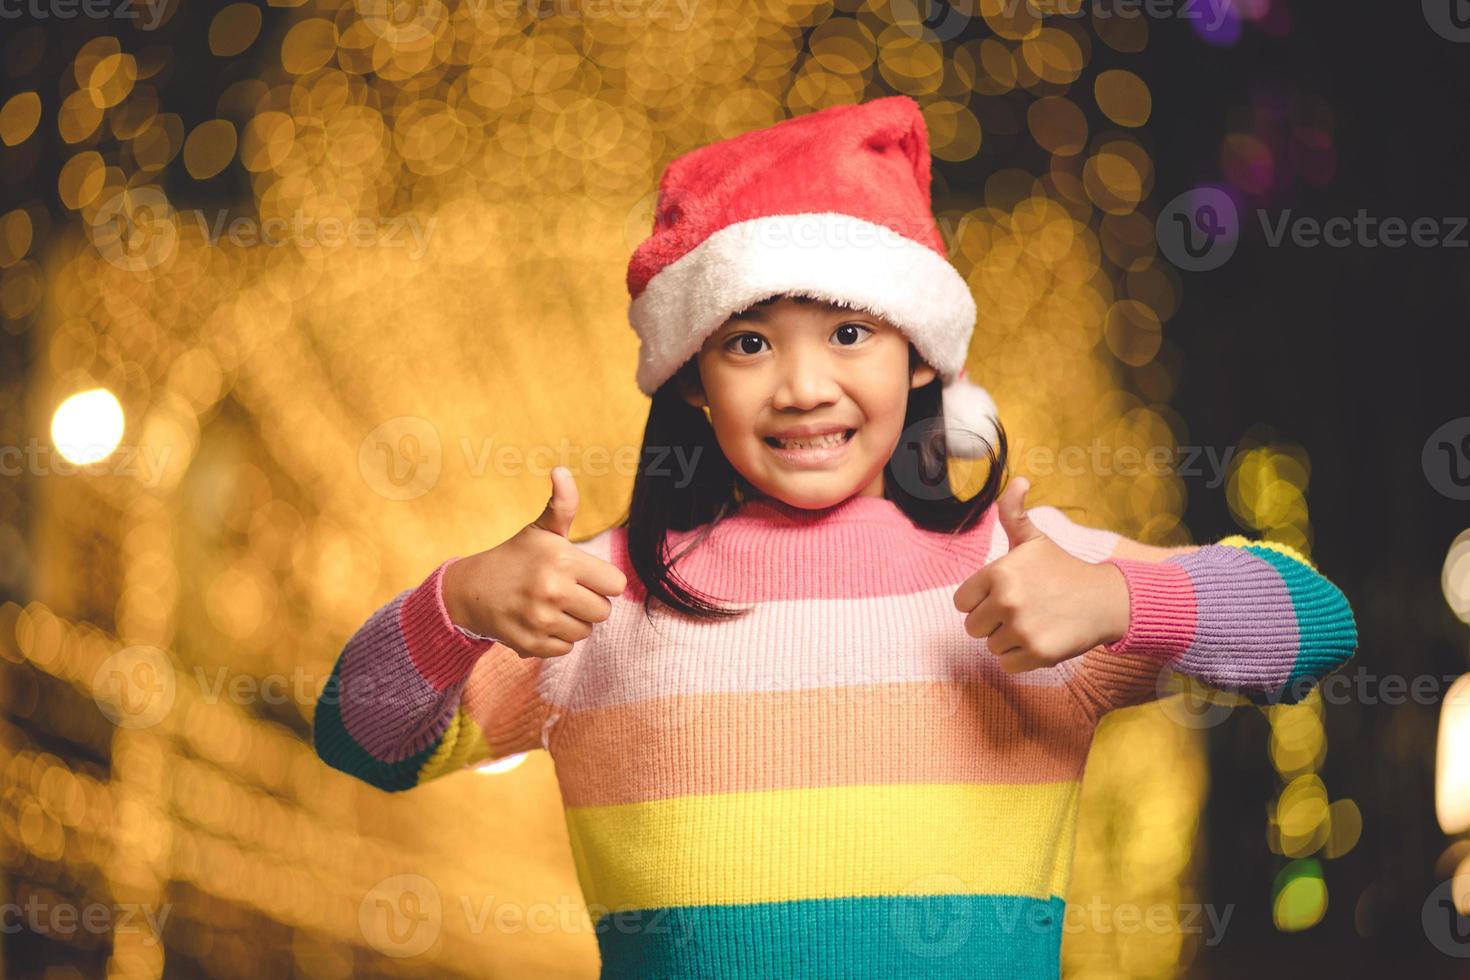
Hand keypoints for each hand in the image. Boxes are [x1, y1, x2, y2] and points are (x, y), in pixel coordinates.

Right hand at [442, 466, 627, 658]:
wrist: (470, 590)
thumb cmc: (515, 557)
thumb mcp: (540, 530)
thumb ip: (562, 504)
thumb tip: (561, 470)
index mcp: (562, 560)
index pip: (615, 584)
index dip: (601, 580)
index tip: (581, 575)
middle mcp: (553, 591)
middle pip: (603, 611)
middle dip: (588, 602)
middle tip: (564, 591)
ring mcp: (540, 620)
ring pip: (585, 632)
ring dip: (573, 622)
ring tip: (550, 606)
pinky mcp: (530, 644)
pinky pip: (565, 649)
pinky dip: (555, 639)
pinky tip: (538, 622)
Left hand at [951, 477, 1130, 672]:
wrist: (1105, 600)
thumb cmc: (1062, 569)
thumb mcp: (1034, 539)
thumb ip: (1013, 512)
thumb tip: (1018, 480)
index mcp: (998, 572)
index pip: (962, 602)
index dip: (981, 600)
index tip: (1005, 594)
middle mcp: (1007, 600)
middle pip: (973, 627)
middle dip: (993, 622)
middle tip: (1023, 609)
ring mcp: (1022, 628)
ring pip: (990, 646)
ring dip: (1008, 639)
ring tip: (1034, 622)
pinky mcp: (1037, 653)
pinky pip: (1007, 664)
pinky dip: (1021, 658)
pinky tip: (1041, 638)